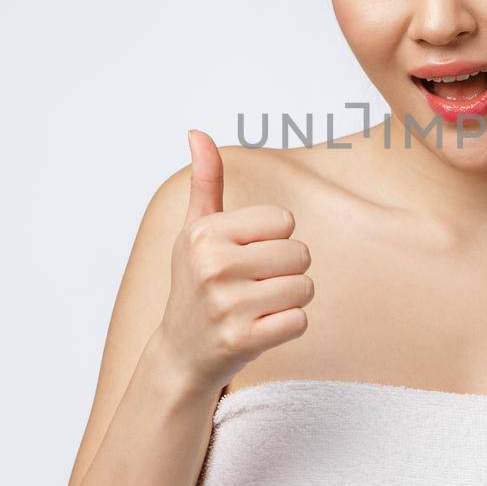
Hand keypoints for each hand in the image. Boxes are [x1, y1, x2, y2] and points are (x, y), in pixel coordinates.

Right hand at [158, 129, 314, 391]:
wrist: (182, 353)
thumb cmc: (195, 284)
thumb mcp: (195, 231)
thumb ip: (205, 182)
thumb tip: (197, 132)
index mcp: (205, 233)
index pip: (285, 220)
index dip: (276, 239)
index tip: (248, 256)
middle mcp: (212, 266)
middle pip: (300, 254)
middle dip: (287, 270)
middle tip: (254, 286)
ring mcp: (227, 305)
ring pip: (304, 287)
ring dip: (291, 299)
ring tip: (258, 305)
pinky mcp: (243, 340)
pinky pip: (300, 320)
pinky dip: (289, 325)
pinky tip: (261, 327)